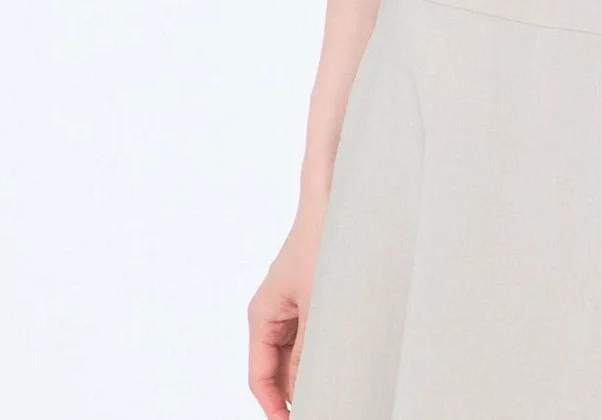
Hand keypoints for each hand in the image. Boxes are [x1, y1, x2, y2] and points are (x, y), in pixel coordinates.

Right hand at [247, 209, 323, 415]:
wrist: (336, 201)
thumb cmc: (321, 242)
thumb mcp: (316, 304)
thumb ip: (310, 350)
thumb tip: (307, 390)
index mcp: (262, 316)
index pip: (260, 378)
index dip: (274, 409)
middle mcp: (274, 314)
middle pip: (279, 371)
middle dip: (296, 394)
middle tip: (322, 405)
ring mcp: (293, 307)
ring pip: (297, 357)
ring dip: (311, 373)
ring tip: (334, 390)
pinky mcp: (313, 300)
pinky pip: (312, 338)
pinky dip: (322, 354)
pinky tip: (341, 365)